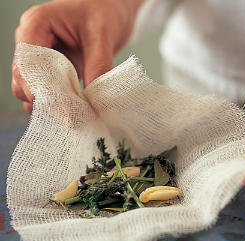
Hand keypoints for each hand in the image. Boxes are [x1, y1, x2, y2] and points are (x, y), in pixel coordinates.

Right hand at [11, 0, 142, 112]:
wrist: (111, 10)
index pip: (26, 62)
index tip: (59, 110)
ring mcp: (41, 57)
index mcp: (37, 24)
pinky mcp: (53, 70)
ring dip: (50, 105)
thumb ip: (97, 66)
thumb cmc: (104, 11)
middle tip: (70, 117)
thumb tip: (95, 101)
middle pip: (23, 80)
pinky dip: (59, 104)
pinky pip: (49, 92)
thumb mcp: (102, 35)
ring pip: (32, 89)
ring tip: (73, 116)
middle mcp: (33, 42)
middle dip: (44, 100)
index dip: (38, 89)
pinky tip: (74, 111)